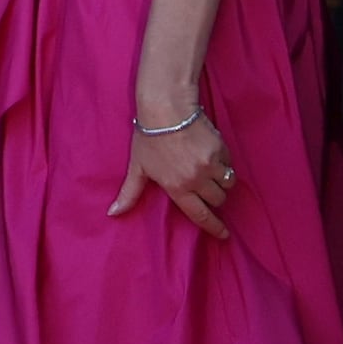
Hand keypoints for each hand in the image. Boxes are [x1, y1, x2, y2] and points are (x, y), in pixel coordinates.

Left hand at [111, 102, 234, 240]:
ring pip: (227, 184)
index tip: (223, 235)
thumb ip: (129, 193)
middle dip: (214, 199)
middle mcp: (196, 179)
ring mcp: (210, 164)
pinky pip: (229, 165)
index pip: (200, 215)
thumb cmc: (149, 137)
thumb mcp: (138, 167)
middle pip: (217, 200)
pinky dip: (224, 164)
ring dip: (221, 183)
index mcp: (177, 187)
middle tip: (206, 190)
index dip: (214, 227)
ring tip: (210, 173)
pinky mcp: (221, 149)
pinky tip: (211, 155)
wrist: (167, 108)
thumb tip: (113, 214)